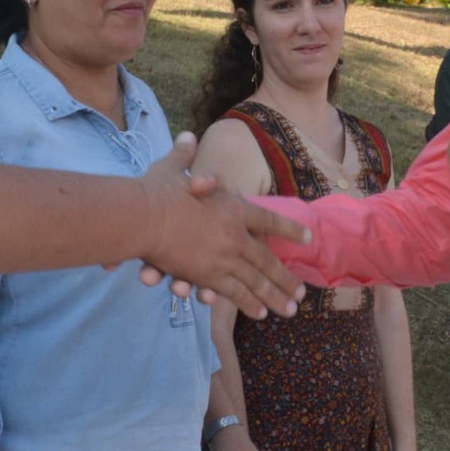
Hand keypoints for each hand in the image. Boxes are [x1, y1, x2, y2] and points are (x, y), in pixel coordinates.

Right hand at [136, 133, 307, 319]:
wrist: (141, 217)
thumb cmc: (152, 192)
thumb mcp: (171, 169)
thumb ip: (183, 156)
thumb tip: (188, 135)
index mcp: (232, 207)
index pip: (267, 219)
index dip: (289, 228)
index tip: (308, 237)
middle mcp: (235, 234)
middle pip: (267, 259)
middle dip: (285, 278)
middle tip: (301, 292)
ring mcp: (225, 257)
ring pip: (256, 281)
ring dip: (275, 296)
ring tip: (290, 310)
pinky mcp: (208, 275)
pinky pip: (234, 293)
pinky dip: (249, 303)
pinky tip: (261, 314)